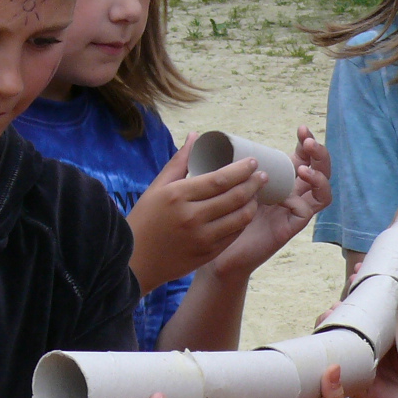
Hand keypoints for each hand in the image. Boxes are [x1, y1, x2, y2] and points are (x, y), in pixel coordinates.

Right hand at [127, 135, 267, 291]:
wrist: (135, 261)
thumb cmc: (144, 219)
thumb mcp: (157, 187)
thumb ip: (179, 161)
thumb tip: (195, 136)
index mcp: (178, 195)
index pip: (220, 179)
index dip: (241, 169)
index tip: (253, 162)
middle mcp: (192, 216)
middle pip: (234, 197)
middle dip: (254, 183)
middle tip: (263, 175)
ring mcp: (201, 238)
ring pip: (240, 218)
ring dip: (253, 203)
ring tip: (257, 194)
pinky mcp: (207, 254)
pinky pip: (234, 235)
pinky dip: (244, 222)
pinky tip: (246, 213)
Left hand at [208, 125, 332, 279]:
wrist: (213, 251)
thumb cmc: (215, 215)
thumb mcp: (215, 183)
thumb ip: (209, 162)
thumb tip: (194, 135)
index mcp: (279, 178)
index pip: (302, 156)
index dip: (306, 141)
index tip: (301, 129)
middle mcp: (291, 192)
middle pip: (320, 169)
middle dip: (319, 153)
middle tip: (308, 143)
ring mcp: (292, 209)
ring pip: (322, 190)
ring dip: (319, 175)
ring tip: (303, 169)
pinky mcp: (289, 226)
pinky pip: (309, 210)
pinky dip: (305, 200)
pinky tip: (291, 193)